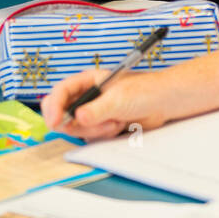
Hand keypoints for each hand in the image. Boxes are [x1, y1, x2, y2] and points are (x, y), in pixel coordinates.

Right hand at [41, 66, 168, 140]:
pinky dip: (102, 135)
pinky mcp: (100, 125)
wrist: (164, 103)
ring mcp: (93, 112)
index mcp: (88, 81)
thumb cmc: (145, 91)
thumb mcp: (119, 99)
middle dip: (75, 123)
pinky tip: (118, 126)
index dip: (54, 107)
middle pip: (63, 113)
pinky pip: (90, 136)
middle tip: (93, 124)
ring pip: (76, 128)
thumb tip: (77, 118)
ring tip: (115, 121)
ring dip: (94, 130)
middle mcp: (87, 96)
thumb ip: (97, 110)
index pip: (60, 92)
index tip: (55, 122)